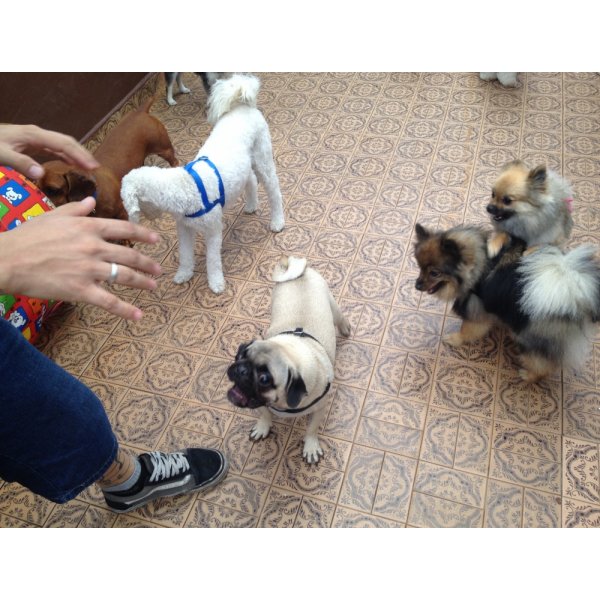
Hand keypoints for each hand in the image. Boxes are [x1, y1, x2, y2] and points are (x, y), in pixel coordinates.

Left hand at [0, 123, 98, 178]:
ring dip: (77, 155)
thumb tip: (42, 173)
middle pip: (66, 142)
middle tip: (96, 168)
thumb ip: (21, 163)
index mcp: (34, 135)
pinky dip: (66, 156)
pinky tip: (72, 165)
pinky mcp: (32, 143)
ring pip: (62, 144)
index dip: (80, 155)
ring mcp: (35, 138)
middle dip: (83, 154)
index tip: (93, 167)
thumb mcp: (1, 155)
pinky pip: (54, 148)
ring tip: (89, 168)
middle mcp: (38, 134)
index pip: (63, 144)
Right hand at [0, 197, 161, 320]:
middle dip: (147, 263)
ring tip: (153, 286)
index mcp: (88, 227)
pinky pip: (109, 301)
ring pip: (125, 276)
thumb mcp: (53, 215)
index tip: (157, 240)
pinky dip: (126, 310)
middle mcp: (93, 246)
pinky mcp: (81, 290)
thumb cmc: (28, 236)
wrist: (8, 259)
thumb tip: (91, 200)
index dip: (144, 234)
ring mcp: (89, 269)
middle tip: (158, 269)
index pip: (124, 229)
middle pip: (130, 255)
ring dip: (143, 282)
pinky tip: (138, 315)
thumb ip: (76, 208)